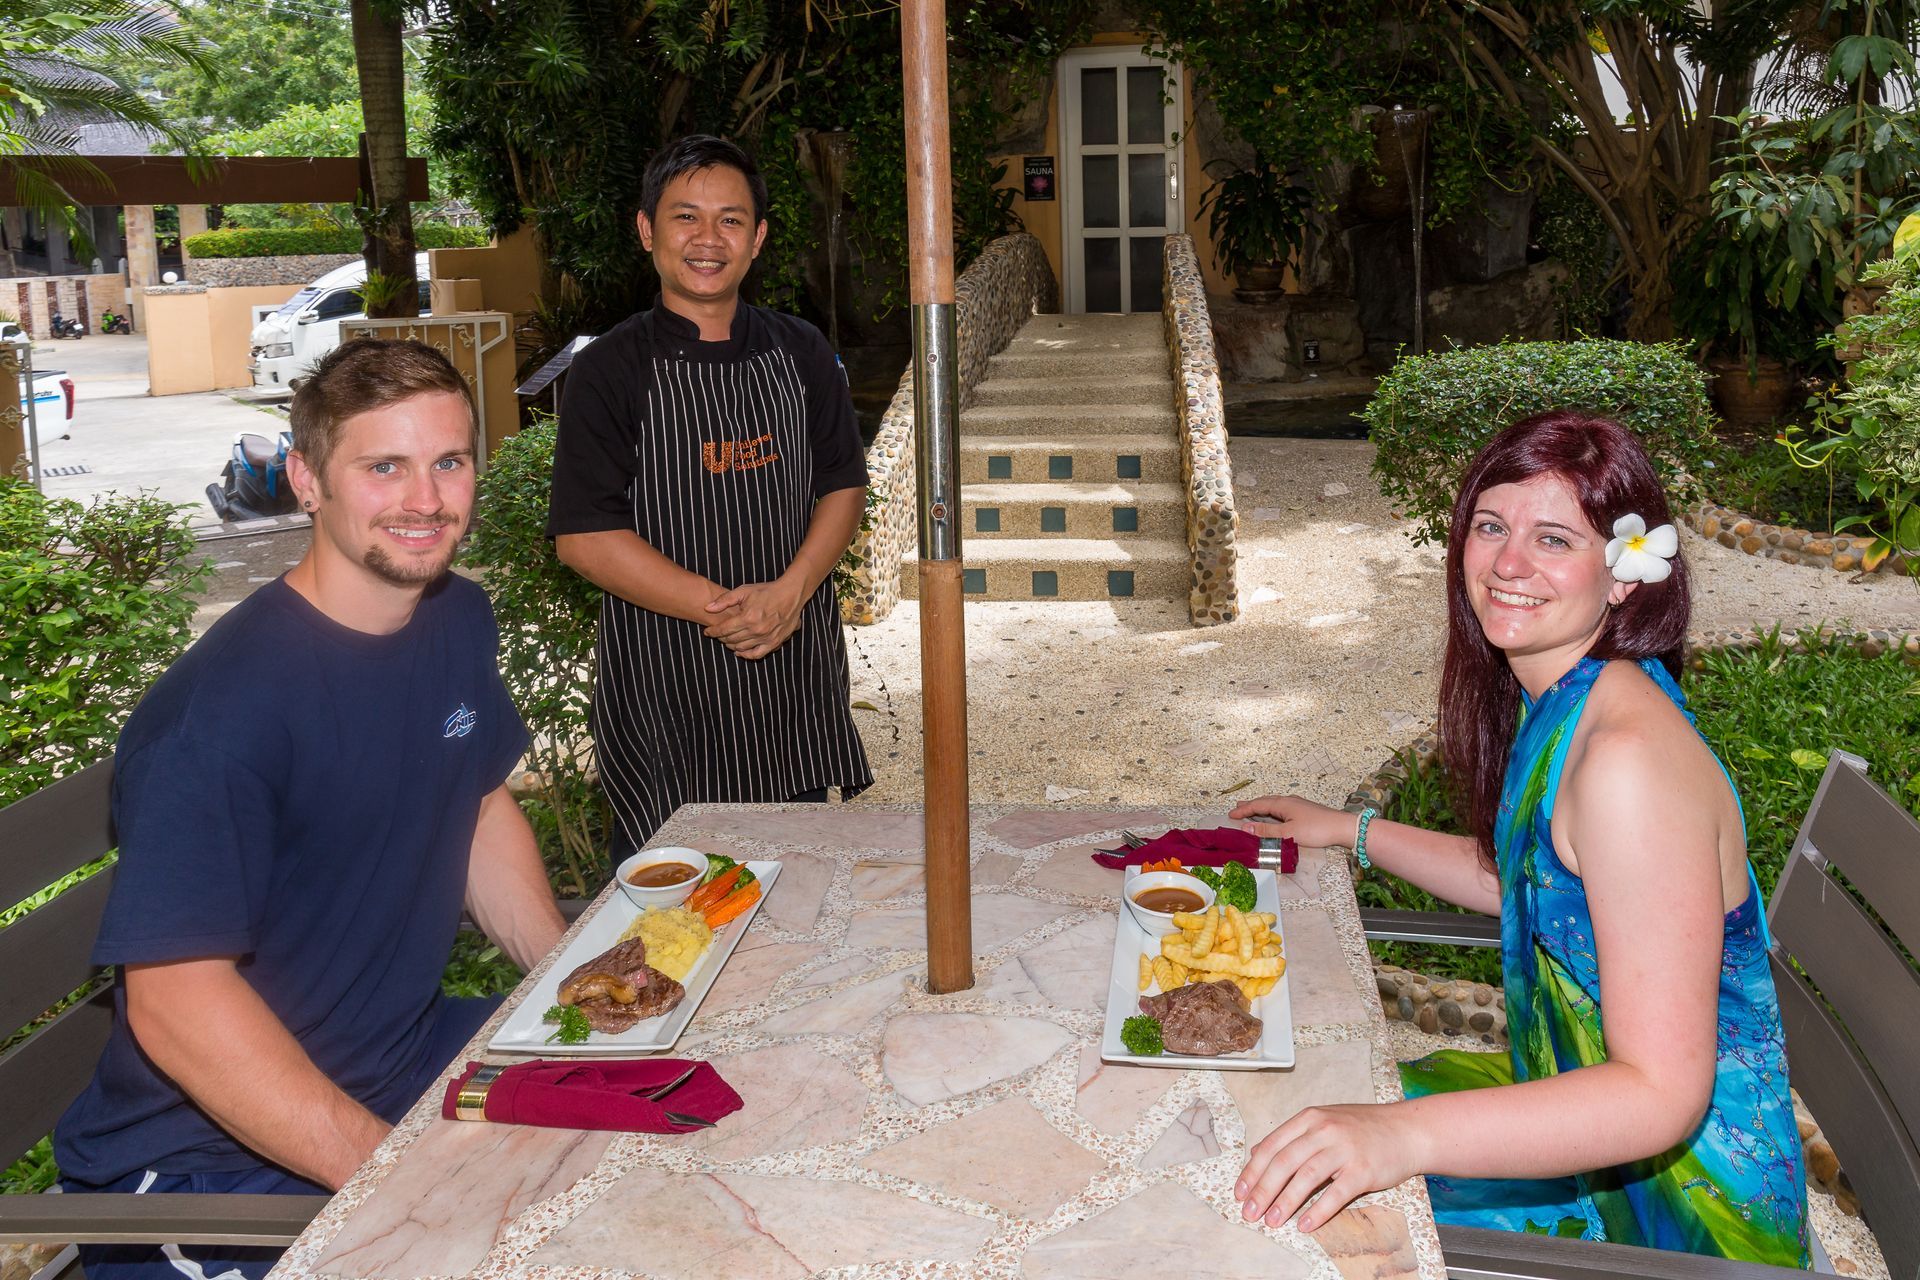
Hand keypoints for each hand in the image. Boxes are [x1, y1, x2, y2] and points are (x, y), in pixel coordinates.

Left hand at [703, 579, 804, 658]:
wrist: (790, 594)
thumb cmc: (766, 591)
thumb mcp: (744, 591)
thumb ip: (724, 600)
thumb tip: (707, 608)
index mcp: (747, 617)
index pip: (724, 629)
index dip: (713, 631)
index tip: (707, 631)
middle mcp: (756, 630)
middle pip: (731, 639)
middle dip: (721, 637)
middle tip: (718, 634)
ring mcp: (766, 638)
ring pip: (741, 648)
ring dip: (731, 645)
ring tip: (727, 640)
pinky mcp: (775, 642)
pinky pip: (757, 654)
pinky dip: (746, 655)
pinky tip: (740, 652)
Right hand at [1229, 794, 1359, 849]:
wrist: (1342, 828)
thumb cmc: (1316, 830)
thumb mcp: (1288, 833)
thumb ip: (1266, 831)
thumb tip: (1245, 828)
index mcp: (1283, 804)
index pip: (1257, 805)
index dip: (1243, 810)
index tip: (1230, 815)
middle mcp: (1288, 801)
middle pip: (1264, 801)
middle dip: (1250, 805)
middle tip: (1237, 807)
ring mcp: (1297, 804)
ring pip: (1273, 803)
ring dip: (1260, 807)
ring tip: (1251, 809)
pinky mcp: (1304, 810)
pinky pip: (1281, 807)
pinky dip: (1271, 810)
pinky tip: (1274, 814)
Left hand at [1236, 1104, 1422, 1232]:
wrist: (1408, 1130)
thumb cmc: (1364, 1128)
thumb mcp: (1324, 1120)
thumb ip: (1292, 1136)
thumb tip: (1258, 1152)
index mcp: (1310, 1119)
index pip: (1272, 1146)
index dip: (1252, 1171)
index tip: (1239, 1193)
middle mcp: (1324, 1130)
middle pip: (1284, 1162)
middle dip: (1263, 1190)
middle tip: (1250, 1213)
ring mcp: (1344, 1149)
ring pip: (1306, 1177)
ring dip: (1285, 1202)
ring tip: (1272, 1221)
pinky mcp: (1363, 1170)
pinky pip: (1335, 1193)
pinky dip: (1318, 1211)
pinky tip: (1305, 1224)